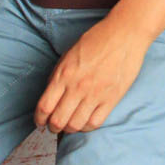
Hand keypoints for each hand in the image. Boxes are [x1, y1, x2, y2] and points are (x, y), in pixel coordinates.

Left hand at [34, 13, 151, 134]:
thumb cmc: (97, 40)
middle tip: (54, 126)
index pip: (44, 107)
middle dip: (53, 127)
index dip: (39, 119)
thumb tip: (50, 96)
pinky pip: (95, 123)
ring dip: (69, 129)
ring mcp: (95, 94)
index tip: (40, 121)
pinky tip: (85, 121)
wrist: (124, 35)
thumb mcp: (68, 54)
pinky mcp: (112, 98)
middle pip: (58, 120)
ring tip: (70, 125)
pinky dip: (87, 127)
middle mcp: (77, 87)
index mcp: (64, 74)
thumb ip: (58, 75)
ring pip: (76, 125)